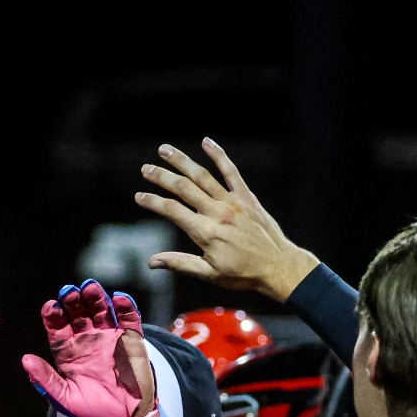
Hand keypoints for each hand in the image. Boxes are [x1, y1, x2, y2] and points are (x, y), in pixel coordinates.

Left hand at [21, 280, 152, 416]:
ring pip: (102, 312)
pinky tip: (119, 298)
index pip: (57, 327)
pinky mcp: (132, 341)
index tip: (51, 307)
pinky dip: (126, 308)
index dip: (53, 316)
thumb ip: (46, 379)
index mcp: (68, 352)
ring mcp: (110, 338)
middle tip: (69, 291)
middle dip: (73, 301)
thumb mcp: (65, 398)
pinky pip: (129, 320)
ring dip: (96, 298)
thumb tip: (25, 360)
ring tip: (90, 287)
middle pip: (78, 314)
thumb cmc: (93, 411)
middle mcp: (87, 340)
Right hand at [135, 138, 320, 301]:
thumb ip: (180, 263)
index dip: (152, 201)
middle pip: (184, 188)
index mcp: (205, 232)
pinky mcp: (246, 197)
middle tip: (145, 169)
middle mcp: (217, 213)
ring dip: (182, 161)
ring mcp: (232, 202)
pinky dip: (218, 155)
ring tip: (165, 150)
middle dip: (161, 177)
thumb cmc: (243, 274)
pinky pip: (231, 171)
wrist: (278, 266)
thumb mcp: (209, 274)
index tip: (138, 196)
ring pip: (202, 175)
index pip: (172, 210)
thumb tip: (152, 262)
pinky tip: (206, 142)